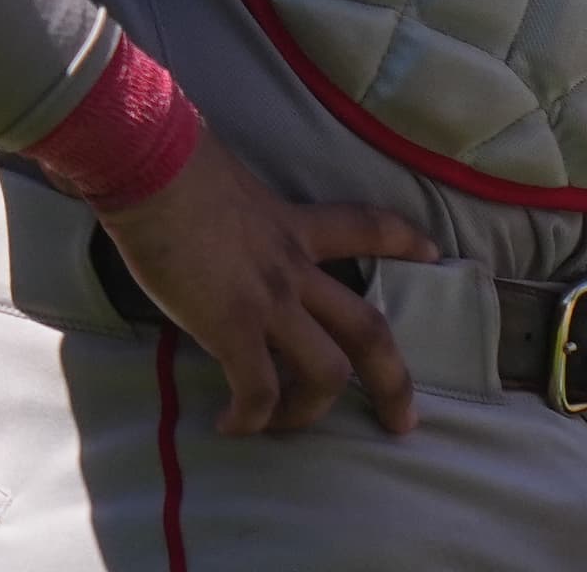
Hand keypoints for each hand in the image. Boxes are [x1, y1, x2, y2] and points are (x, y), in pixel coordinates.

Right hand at [91, 135, 439, 435]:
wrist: (153, 164)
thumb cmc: (176, 160)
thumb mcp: (230, 185)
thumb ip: (240, 216)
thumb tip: (214, 230)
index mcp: (295, 224)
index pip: (367, 226)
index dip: (404, 241)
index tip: (433, 253)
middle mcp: (295, 267)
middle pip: (368, 329)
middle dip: (394, 381)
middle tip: (403, 421)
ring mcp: (270, 299)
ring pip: (328, 371)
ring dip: (310, 411)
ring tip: (282, 425)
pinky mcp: (233, 325)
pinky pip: (258, 389)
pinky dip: (250, 418)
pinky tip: (229, 425)